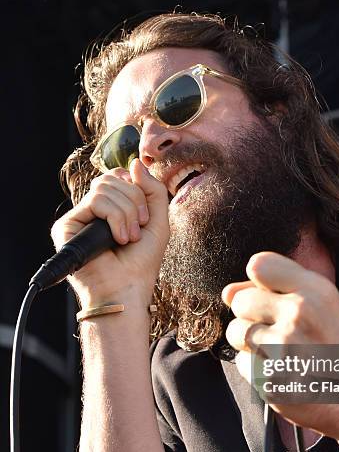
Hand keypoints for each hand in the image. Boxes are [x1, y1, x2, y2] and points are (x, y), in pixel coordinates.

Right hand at [51, 159, 168, 305]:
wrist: (128, 289)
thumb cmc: (141, 263)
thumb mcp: (158, 221)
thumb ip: (152, 190)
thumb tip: (134, 163)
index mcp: (111, 207)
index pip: (120, 176)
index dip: (137, 189)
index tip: (145, 217)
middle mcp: (92, 210)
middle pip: (113, 178)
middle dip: (135, 202)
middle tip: (138, 231)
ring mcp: (79, 217)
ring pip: (105, 187)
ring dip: (127, 213)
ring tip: (128, 238)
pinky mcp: (66, 225)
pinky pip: (95, 201)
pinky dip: (115, 218)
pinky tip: (117, 239)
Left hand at [222, 251, 338, 433]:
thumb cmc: (331, 344)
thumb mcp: (320, 304)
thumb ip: (275, 288)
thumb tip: (227, 292)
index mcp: (315, 291)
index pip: (259, 265)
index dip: (259, 284)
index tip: (273, 298)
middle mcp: (300, 314)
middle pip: (241, 300)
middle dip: (251, 315)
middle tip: (278, 330)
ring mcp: (284, 347)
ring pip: (236, 331)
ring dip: (250, 342)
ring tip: (279, 351)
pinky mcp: (270, 377)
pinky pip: (242, 362)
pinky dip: (256, 368)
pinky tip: (280, 371)